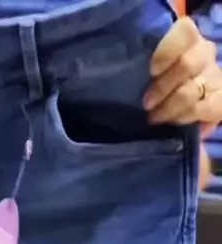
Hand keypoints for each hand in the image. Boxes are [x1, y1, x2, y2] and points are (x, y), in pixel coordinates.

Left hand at [144, 17, 221, 134]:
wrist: (175, 108)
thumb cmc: (154, 85)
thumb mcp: (145, 71)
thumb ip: (139, 65)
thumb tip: (118, 73)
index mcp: (186, 38)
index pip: (184, 32)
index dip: (167, 51)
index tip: (151, 71)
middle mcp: (203, 52)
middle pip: (187, 64)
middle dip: (162, 88)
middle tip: (147, 104)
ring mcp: (214, 76)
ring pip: (193, 91)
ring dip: (170, 108)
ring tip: (156, 117)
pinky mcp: (220, 100)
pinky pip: (207, 109)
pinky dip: (187, 118)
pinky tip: (175, 123)